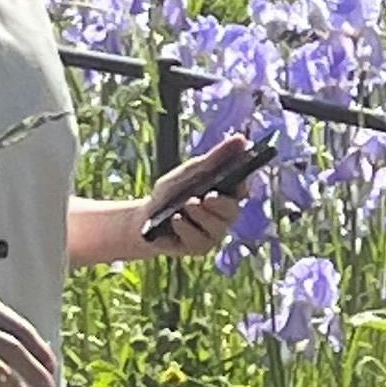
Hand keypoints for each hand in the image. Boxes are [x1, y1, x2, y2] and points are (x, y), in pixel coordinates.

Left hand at [142, 133, 260, 252]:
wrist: (144, 219)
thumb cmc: (171, 192)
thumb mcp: (190, 171)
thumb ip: (215, 158)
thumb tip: (241, 138)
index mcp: (225, 195)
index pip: (241, 189)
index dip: (241, 185)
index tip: (235, 178)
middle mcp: (223, 217)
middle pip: (232, 211)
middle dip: (221, 204)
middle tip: (208, 196)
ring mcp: (213, 234)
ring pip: (216, 227)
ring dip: (200, 215)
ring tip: (187, 204)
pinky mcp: (199, 248)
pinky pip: (198, 240)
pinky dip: (185, 227)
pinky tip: (175, 220)